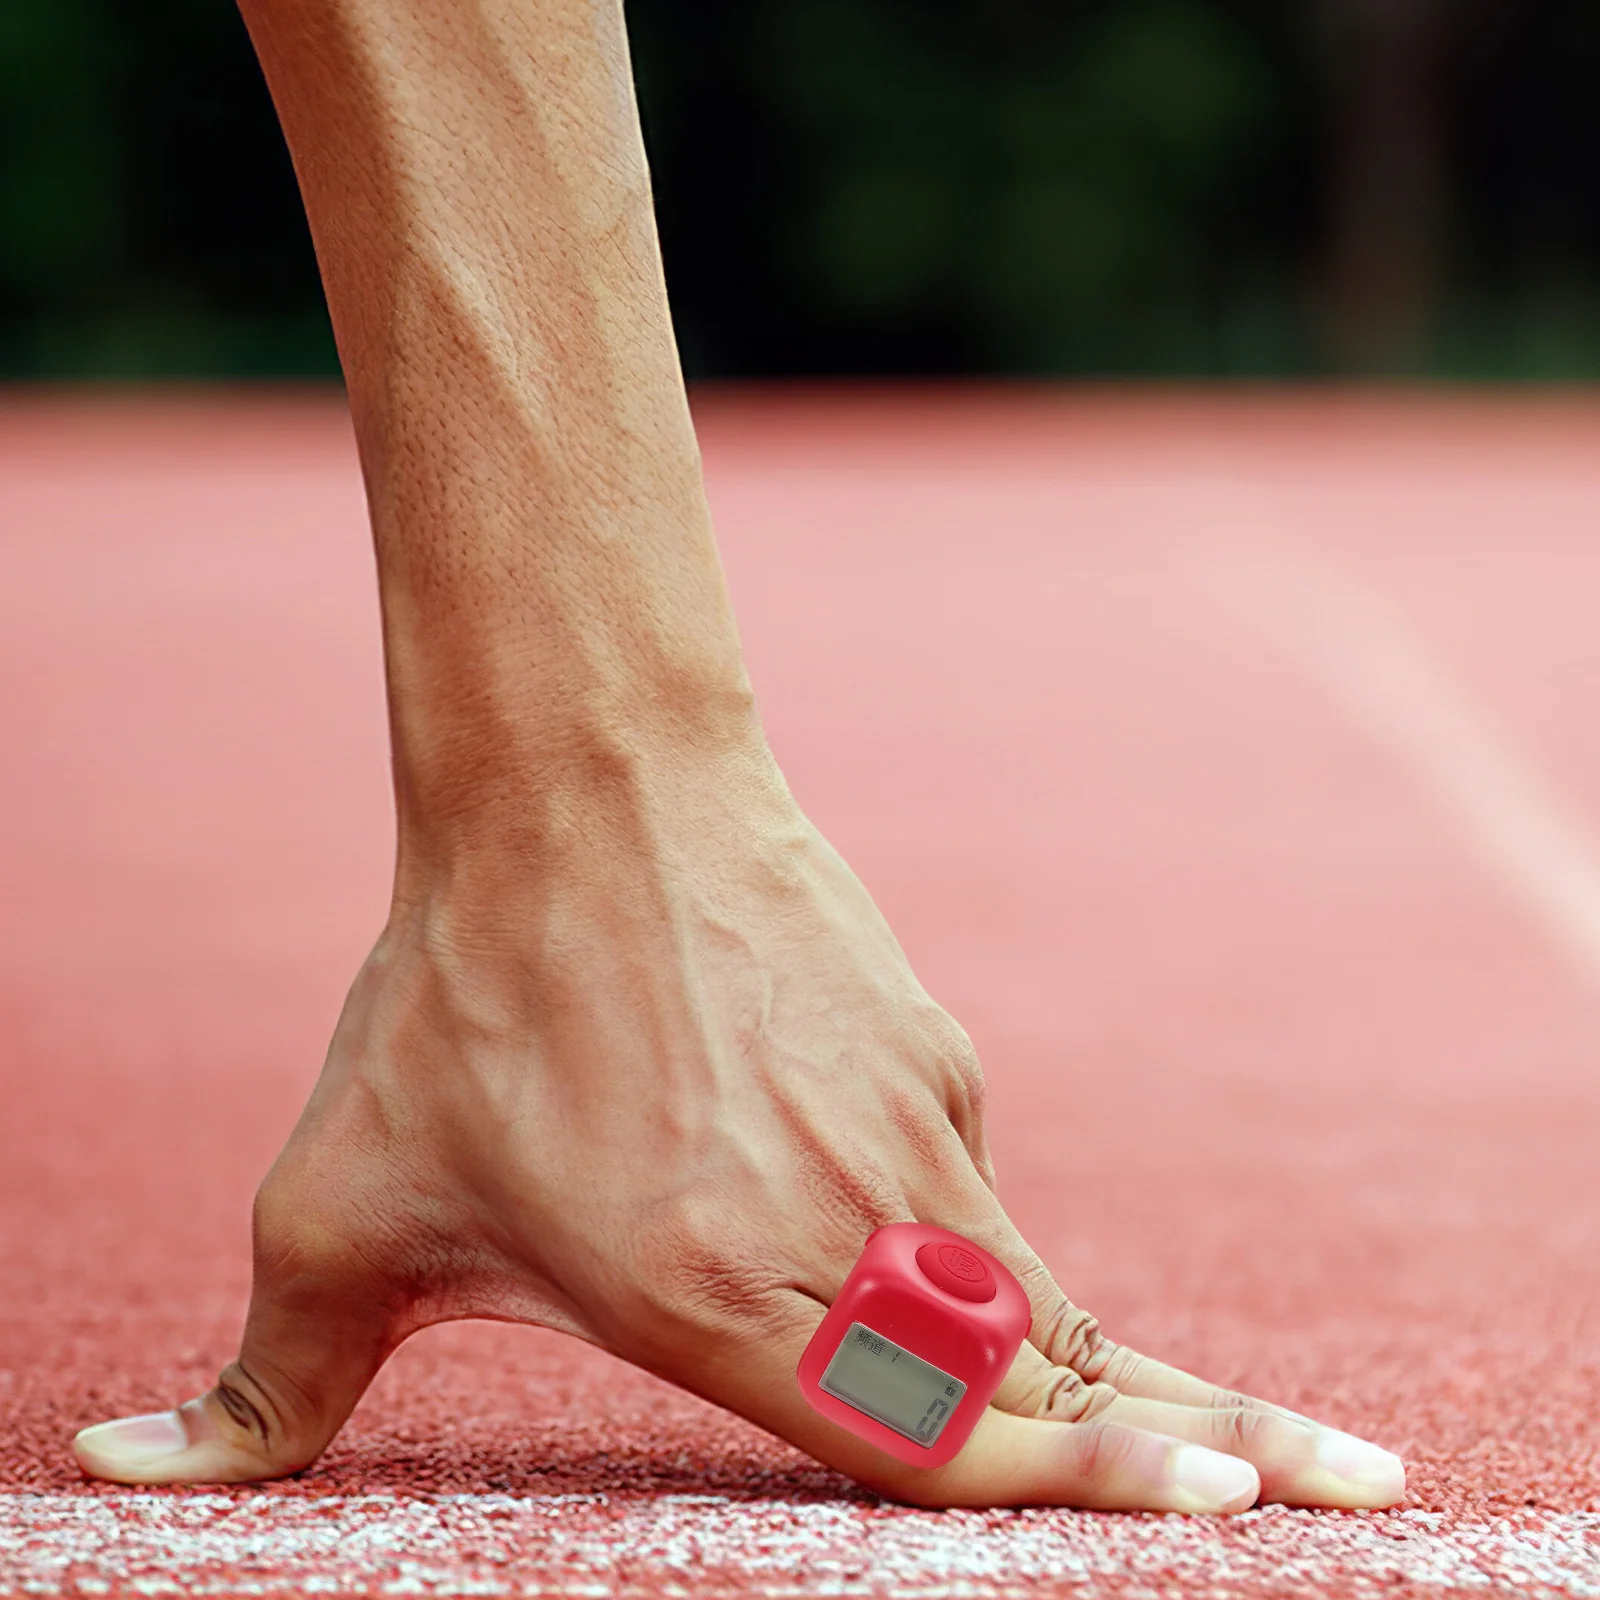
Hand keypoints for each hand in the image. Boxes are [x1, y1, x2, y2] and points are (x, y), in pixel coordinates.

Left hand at [72, 734, 1403, 1510]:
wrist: (580, 787)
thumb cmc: (454, 1003)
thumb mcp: (337, 1204)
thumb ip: (258, 1383)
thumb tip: (114, 1467)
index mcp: (720, 1296)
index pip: (940, 1433)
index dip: (1089, 1484)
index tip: (1235, 1510)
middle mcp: (848, 1222)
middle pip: (1061, 1364)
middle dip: (1218, 1443)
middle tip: (1352, 1486)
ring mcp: (909, 1123)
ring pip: (1029, 1277)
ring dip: (1114, 1358)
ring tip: (1236, 1421)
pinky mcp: (930, 1048)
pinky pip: (947, 1171)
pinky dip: (937, 1219)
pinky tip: (830, 1152)